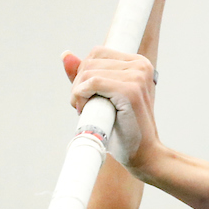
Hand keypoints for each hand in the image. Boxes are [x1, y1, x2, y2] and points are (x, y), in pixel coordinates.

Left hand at [62, 47, 159, 175]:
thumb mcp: (104, 98)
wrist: (144, 156)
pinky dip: (81, 95)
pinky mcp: (130, 91)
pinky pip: (93, 82)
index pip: (98, 53)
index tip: (85, 96)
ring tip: (84, 110)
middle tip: (82, 107)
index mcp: (140, 64)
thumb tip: (65, 54)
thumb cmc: (124, 131)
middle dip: (79, 83)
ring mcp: (137, 77)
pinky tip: (82, 109)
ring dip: (78, 92)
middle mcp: (141, 66)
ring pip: (89, 72)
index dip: (84, 73)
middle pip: (92, 60)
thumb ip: (86, 76)